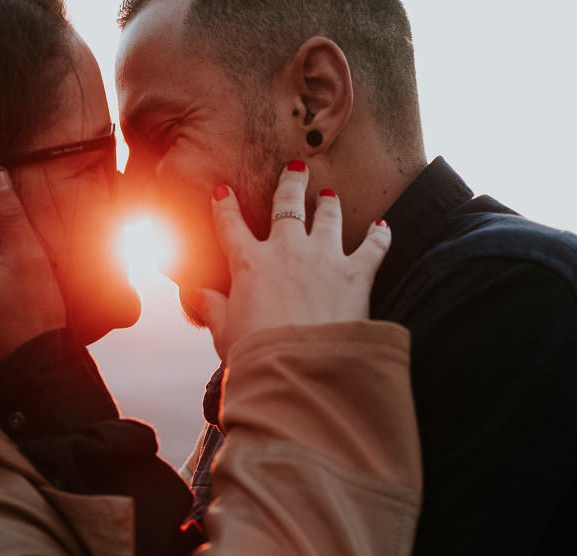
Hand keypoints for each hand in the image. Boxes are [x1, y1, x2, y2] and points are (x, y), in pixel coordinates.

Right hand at [182, 163, 390, 360]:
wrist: (301, 366)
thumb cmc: (257, 354)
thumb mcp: (224, 332)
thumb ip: (211, 307)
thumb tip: (195, 292)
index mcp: (249, 264)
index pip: (231, 226)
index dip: (225, 206)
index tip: (223, 191)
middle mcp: (287, 251)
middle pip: (287, 206)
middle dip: (291, 183)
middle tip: (296, 168)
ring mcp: (324, 258)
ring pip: (328, 217)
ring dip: (329, 204)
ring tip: (330, 194)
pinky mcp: (356, 274)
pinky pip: (373, 247)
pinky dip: (379, 236)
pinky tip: (382, 226)